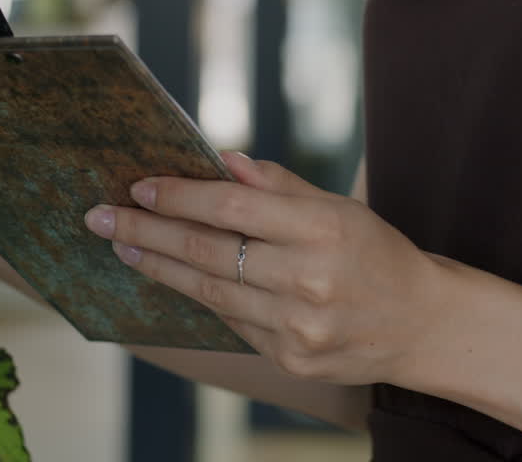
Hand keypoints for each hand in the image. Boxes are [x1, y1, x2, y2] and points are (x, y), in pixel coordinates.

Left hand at [83, 152, 446, 385]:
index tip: (138, 187)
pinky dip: (200, 296)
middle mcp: (309, 280)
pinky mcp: (291, 358)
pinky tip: (173, 276)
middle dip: (146, 232)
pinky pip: (231, 321)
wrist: (422, 324)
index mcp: (324, 230)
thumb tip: (223, 162)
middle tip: (100, 217)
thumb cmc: (376, 253)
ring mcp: (298, 327)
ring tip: (122, 247)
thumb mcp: (340, 208)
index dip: (179, 197)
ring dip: (159, 267)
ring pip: (210, 291)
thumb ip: (279, 186)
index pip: (232, 209)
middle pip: (209, 252)